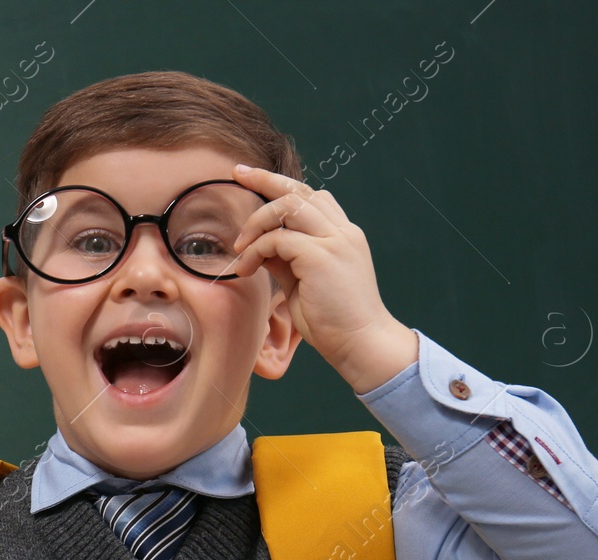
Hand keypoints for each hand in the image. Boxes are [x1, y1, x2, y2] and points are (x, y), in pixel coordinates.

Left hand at [228, 163, 418, 392]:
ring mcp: (335, 241)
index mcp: (342, 235)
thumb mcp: (304, 281)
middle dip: (265, 179)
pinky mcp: (322, 256)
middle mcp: (342, 232)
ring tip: (239, 248)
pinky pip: (278, 238)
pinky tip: (246, 268)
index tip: (250, 176)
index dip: (279, 184)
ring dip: (256, 222)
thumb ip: (285, 258)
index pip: (310, 196)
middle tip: (236, 176)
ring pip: (288, 206)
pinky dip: (256, 250)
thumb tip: (258, 246)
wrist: (361, 344)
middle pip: (299, 190)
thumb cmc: (333, 321)